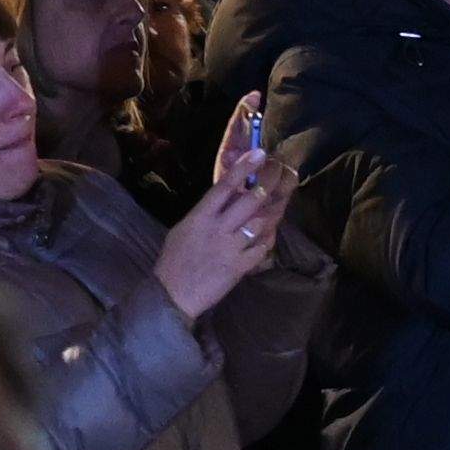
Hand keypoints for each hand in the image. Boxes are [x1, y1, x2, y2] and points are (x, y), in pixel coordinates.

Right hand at [150, 160, 284, 319]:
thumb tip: (224, 197)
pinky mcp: (239, 267)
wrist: (172, 295)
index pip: (224, 186)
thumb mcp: (183, 229)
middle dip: (267, 185)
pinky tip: (265, 239)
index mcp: (200, 217)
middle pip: (249, 201)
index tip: (259, 154)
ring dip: (268, 216)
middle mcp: (217, 229)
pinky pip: (262, 248)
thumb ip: (204, 213)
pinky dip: (266, 242)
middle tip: (277, 173)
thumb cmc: (174, 261)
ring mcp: (230, 248)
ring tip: (272, 210)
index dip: (244, 168)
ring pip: (260, 223)